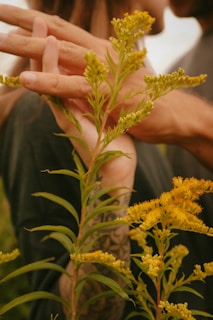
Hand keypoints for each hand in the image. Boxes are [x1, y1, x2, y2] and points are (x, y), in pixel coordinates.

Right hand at [30, 16, 135, 192]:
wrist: (116, 169)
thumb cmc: (115, 143)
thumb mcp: (107, 116)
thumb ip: (97, 102)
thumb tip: (97, 88)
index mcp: (77, 102)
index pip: (63, 72)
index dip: (57, 53)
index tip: (56, 30)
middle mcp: (67, 104)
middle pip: (51, 71)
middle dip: (43, 45)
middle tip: (37, 19)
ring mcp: (66, 111)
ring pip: (49, 76)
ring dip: (44, 50)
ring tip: (39, 24)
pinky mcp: (69, 118)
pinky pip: (57, 87)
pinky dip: (52, 67)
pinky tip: (52, 47)